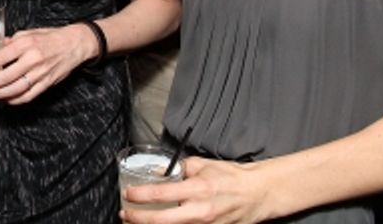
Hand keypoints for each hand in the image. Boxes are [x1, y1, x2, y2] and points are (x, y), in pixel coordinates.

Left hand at [0, 23, 97, 104]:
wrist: (74, 44)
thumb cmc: (48, 37)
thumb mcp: (28, 33)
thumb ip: (10, 43)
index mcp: (26, 44)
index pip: (1, 57)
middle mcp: (33, 59)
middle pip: (6, 76)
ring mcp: (41, 73)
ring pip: (16, 89)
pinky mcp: (47, 84)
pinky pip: (28, 96)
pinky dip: (14, 100)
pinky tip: (3, 100)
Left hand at [120, 157, 272, 223]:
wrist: (257, 194)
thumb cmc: (230, 176)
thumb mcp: (202, 164)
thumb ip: (178, 168)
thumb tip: (157, 173)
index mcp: (198, 189)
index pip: (161, 194)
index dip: (139, 195)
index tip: (127, 194)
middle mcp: (200, 211)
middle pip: (161, 221)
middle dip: (137, 218)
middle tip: (124, 213)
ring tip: (134, 222)